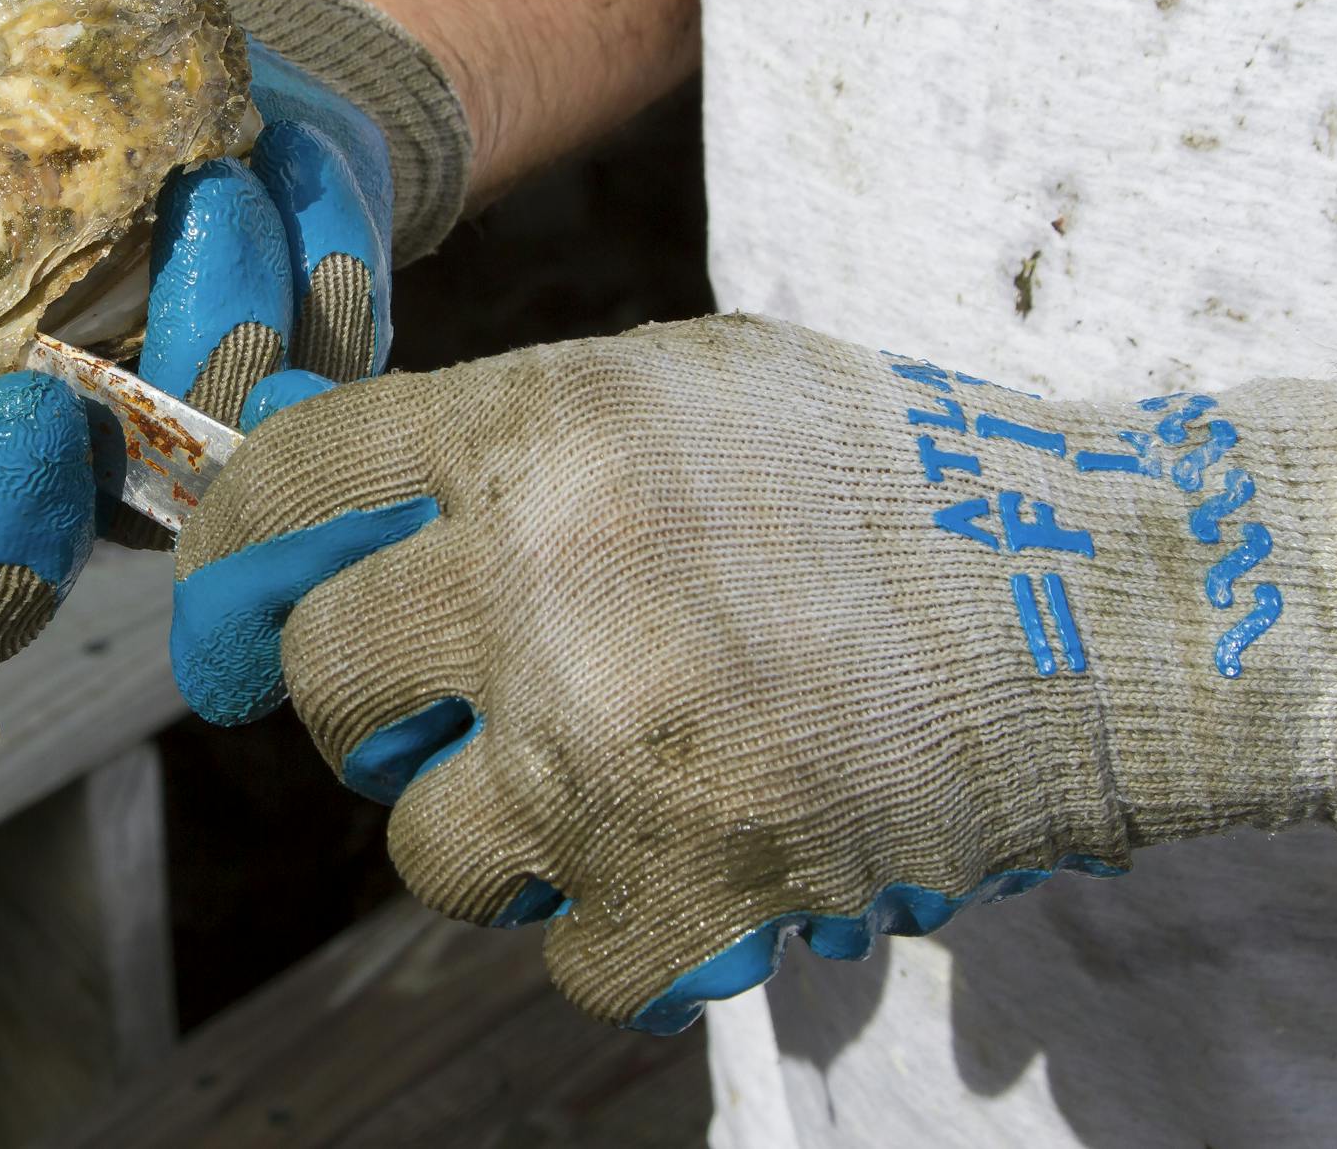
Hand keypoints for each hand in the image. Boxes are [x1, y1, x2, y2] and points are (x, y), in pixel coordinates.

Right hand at [0, 17, 395, 668]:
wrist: (189, 55)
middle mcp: (23, 481)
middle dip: (6, 522)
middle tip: (29, 403)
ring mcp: (157, 465)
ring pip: (166, 513)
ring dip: (184, 367)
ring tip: (202, 202)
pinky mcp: (283, 422)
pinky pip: (299, 423)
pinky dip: (292, 312)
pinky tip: (267, 208)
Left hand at [173, 315, 1336, 1028]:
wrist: (1106, 603)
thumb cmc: (895, 477)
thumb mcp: (688, 388)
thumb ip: (511, 434)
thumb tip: (326, 471)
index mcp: (542, 431)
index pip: (292, 485)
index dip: (231, 563)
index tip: (231, 625)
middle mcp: (543, 578)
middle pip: (331, 683)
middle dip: (363, 712)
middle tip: (434, 713)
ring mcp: (606, 743)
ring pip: (422, 844)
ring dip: (491, 829)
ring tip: (601, 784)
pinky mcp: (685, 881)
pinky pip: (554, 949)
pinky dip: (608, 922)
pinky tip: (687, 858)